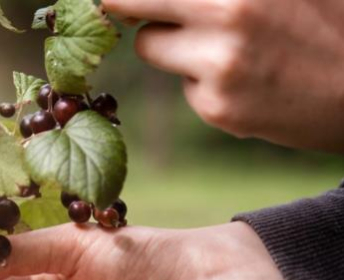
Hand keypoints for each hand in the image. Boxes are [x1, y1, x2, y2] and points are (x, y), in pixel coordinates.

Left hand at [102, 0, 343, 153]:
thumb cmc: (325, 24)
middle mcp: (229, 11)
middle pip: (133, 1)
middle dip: (128, 4)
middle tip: (118, 5)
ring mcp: (220, 63)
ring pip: (149, 46)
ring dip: (170, 44)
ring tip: (220, 45)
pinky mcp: (217, 107)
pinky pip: (181, 84)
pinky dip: (201, 81)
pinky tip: (244, 80)